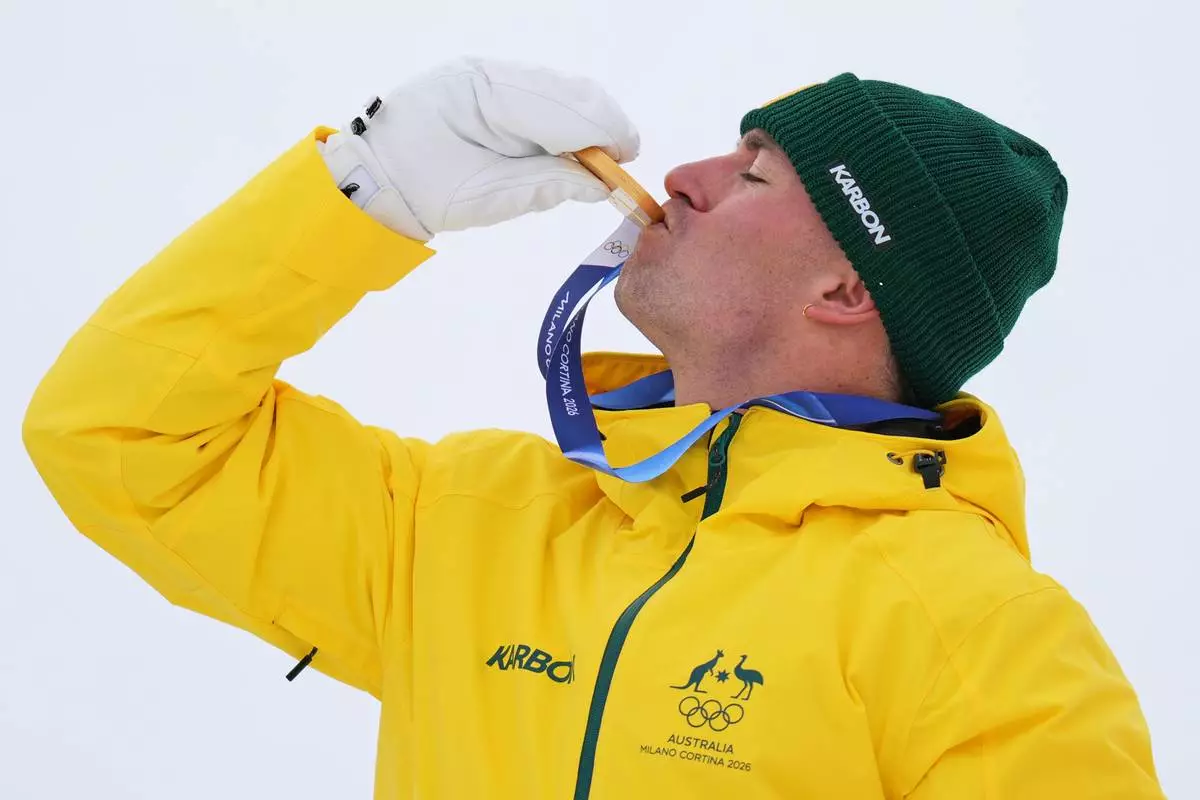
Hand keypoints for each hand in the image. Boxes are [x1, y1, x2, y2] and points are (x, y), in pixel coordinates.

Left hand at [319, 57, 640, 240]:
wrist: (375, 181)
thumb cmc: (426, 192)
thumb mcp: (490, 196)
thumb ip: (548, 184)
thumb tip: (598, 182)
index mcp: (484, 96)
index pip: (560, 104)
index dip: (602, 128)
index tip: (627, 155)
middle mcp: (488, 76)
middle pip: (565, 89)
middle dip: (599, 122)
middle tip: (619, 159)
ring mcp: (486, 76)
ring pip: (556, 88)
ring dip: (583, 120)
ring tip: (597, 157)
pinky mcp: (487, 86)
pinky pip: (539, 94)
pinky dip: (562, 118)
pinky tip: (569, 145)